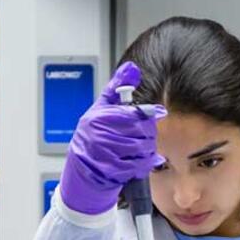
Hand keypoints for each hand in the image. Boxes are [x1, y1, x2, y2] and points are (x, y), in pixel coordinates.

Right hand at [58, 61, 167, 214]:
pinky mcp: (111, 170)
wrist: (82, 167)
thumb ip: (117, 88)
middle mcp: (101, 135)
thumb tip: (131, 69)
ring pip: (141, 148)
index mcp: (99, 117)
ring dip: (148, 149)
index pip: (132, 114)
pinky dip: (145, 164)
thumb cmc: (93, 134)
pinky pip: (138, 165)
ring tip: (144, 148)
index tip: (157, 112)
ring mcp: (106, 154)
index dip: (148, 113)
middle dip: (149, 133)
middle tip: (148, 135)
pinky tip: (143, 161)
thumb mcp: (101, 108)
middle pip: (140, 131)